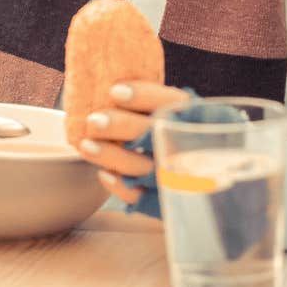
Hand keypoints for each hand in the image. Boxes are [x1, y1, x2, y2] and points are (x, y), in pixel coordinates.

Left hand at [74, 81, 190, 204]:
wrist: (200, 178)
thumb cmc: (175, 135)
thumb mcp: (175, 113)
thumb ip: (151, 102)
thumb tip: (111, 86)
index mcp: (197, 118)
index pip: (174, 103)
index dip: (145, 96)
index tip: (115, 91)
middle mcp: (190, 146)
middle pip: (157, 135)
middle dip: (122, 126)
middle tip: (93, 121)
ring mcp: (180, 177)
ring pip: (145, 167)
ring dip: (112, 156)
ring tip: (86, 145)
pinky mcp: (166, 200)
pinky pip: (143, 198)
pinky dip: (121, 186)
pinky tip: (104, 173)